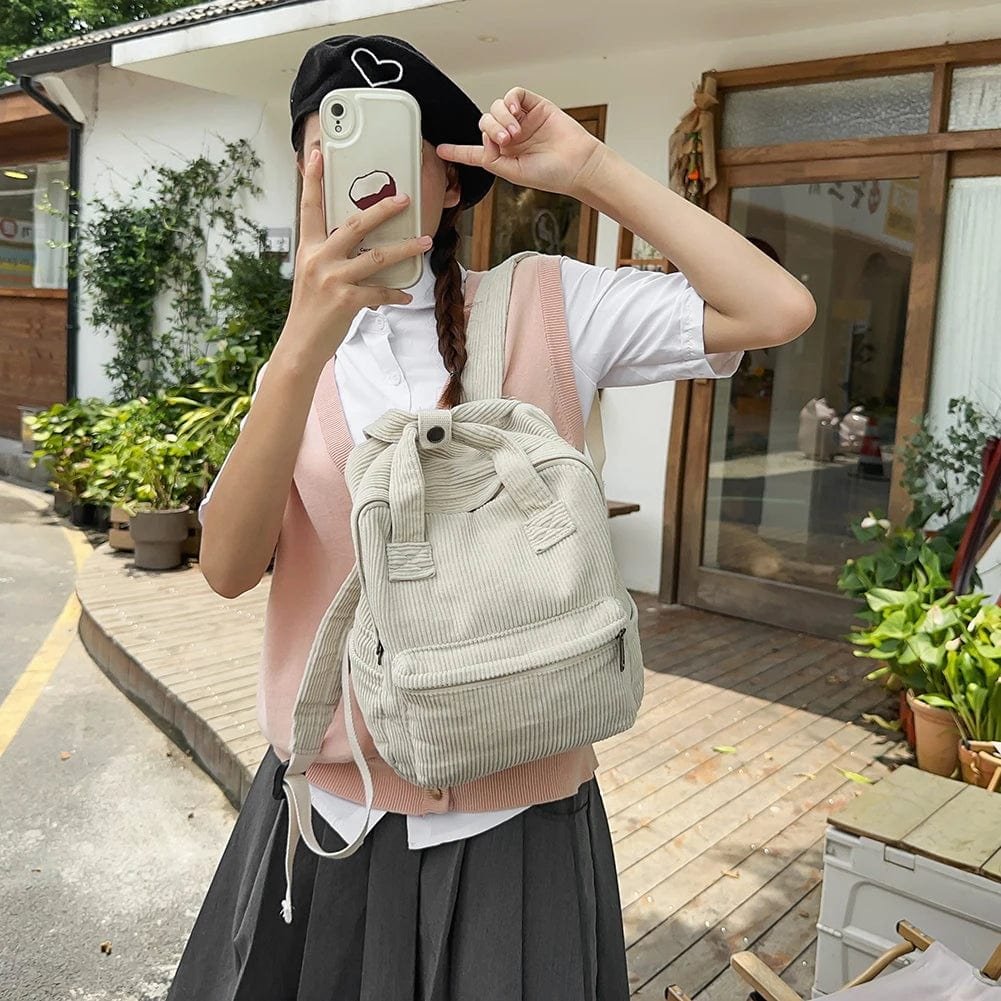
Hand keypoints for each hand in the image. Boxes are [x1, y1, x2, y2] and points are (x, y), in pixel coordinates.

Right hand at [282, 149, 431, 364]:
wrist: (301, 344)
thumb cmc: (310, 309)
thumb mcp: (311, 274)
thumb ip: (328, 254)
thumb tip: (354, 242)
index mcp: (308, 248)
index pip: (310, 207)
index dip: (314, 179)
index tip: (318, 152)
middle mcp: (319, 259)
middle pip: (354, 225)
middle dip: (383, 210)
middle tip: (405, 199)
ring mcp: (332, 279)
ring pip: (376, 257)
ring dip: (405, 249)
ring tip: (425, 242)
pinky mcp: (346, 300)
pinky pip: (379, 292)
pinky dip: (395, 295)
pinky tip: (406, 296)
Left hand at [437, 88, 603, 198]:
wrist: (577, 164)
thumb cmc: (551, 174)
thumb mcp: (513, 174)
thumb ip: (492, 160)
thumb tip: (485, 137)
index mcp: (503, 157)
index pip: (475, 153)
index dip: (457, 151)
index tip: (441, 151)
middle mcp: (510, 138)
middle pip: (484, 124)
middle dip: (490, 130)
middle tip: (506, 141)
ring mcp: (522, 121)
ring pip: (496, 108)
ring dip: (501, 118)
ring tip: (515, 132)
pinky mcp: (535, 107)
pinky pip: (514, 95)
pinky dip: (511, 101)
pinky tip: (518, 112)